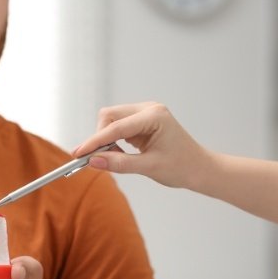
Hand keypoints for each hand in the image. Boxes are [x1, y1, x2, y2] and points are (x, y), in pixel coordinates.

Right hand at [73, 102, 210, 188]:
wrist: (199, 169)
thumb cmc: (181, 167)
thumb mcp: (148, 167)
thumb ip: (119, 163)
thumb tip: (93, 161)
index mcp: (154, 116)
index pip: (116, 127)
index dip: (95, 141)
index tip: (78, 154)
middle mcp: (148, 110)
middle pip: (109, 116)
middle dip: (98, 137)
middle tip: (92, 159)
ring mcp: (144, 114)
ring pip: (111, 120)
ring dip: (104, 139)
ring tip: (109, 159)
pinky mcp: (141, 122)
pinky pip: (117, 127)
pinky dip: (112, 141)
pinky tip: (115, 154)